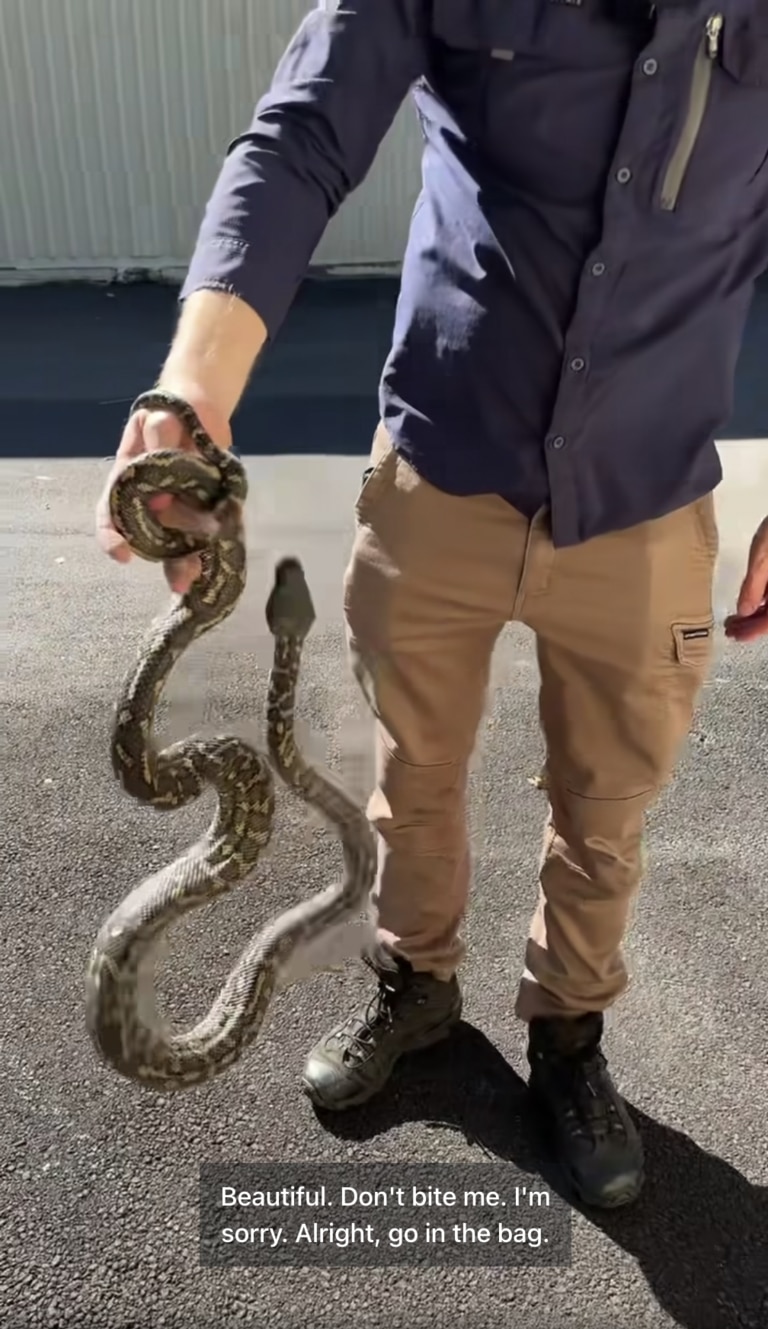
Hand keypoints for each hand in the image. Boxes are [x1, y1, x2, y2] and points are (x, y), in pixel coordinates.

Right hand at [96, 391, 231, 594]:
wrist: (199, 407)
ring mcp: (178, 505)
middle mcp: (150, 498)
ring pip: (179, 540)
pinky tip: (218, 561)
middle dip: (164, 560)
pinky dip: (212, 546)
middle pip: (150, 536)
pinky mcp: (205, 507)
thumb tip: (160, 472)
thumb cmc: (170, 411)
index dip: (111, 534)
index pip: (111, 509)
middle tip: (178, 581)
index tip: (121, 553)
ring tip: (197, 578)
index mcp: (129, 478)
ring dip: (187, 561)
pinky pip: (206, 530)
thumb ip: (159, 435)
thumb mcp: (161, 415)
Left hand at [724, 516, 767, 642]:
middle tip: (731, 629)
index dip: (752, 632)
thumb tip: (744, 611)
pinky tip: (751, 602)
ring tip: (736, 618)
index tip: (735, 635)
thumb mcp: (763, 558)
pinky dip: (764, 604)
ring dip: (757, 616)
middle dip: (752, 626)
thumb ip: (753, 587)